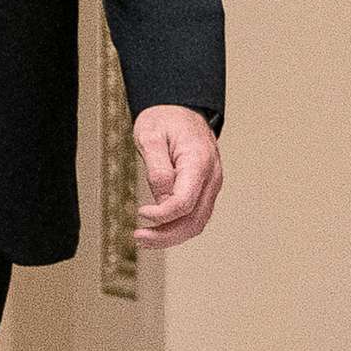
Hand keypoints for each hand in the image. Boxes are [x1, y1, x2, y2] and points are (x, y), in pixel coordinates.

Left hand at [134, 105, 222, 248]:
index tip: (141, 213)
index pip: (185, 202)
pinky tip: (157, 232)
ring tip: (143, 239)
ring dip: (171, 237)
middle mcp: (211, 178)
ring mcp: (211, 186)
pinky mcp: (204, 191)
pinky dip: (177, 228)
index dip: (162, 215)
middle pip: (194, 220)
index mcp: (199, 162)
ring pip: (197, 223)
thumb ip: (157, 167)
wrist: (181, 110)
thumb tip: (160, 197)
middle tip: (138, 238)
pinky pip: (195, 216)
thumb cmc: (165, 119)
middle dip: (166, 235)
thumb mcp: (151, 135)